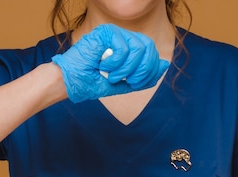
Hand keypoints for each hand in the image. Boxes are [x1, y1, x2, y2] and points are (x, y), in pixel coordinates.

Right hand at [51, 24, 169, 102]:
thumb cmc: (92, 83)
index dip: (151, 68)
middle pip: (148, 47)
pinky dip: (115, 63)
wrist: (71, 83)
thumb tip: (165, 65)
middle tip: (129, 81)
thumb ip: (143, 76)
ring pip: (138, 48)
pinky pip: (123, 47)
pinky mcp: (105, 32)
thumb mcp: (123, 83)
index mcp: (127, 46)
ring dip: (127, 69)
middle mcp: (122, 36)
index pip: (150, 51)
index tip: (137, 82)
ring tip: (112, 76)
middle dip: (143, 70)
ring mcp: (114, 32)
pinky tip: (103, 66)